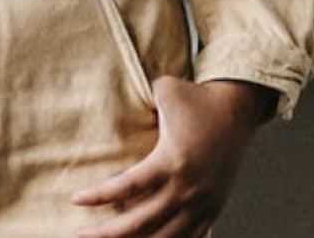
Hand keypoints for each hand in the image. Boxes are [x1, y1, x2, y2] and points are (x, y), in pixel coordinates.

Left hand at [72, 76, 270, 237]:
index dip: (100, 196)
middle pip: (142, 221)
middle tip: (79, 234)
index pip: (128, 187)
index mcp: (171, 161)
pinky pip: (190, 237)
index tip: (76, 199)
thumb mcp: (164, 91)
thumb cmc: (196, 98)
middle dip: (108, 233)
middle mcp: (187, 188)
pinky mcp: (213, 208)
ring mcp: (202, 202)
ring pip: (166, 237)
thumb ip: (137, 99)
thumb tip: (111, 95)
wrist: (238, 110)